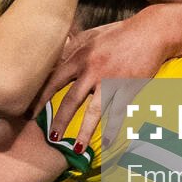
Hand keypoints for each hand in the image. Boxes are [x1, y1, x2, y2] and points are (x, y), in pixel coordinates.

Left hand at [45, 7, 175, 150]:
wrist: (151, 32)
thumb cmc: (119, 34)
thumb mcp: (91, 36)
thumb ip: (72, 47)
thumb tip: (53, 59)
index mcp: (80, 57)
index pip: (54, 81)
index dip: (41, 98)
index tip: (31, 113)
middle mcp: (92, 70)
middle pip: (71, 100)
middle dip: (59, 121)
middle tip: (51, 138)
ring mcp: (111, 80)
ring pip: (94, 111)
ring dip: (84, 131)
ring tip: (76, 149)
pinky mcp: (128, 88)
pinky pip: (118, 112)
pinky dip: (112, 129)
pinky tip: (107, 143)